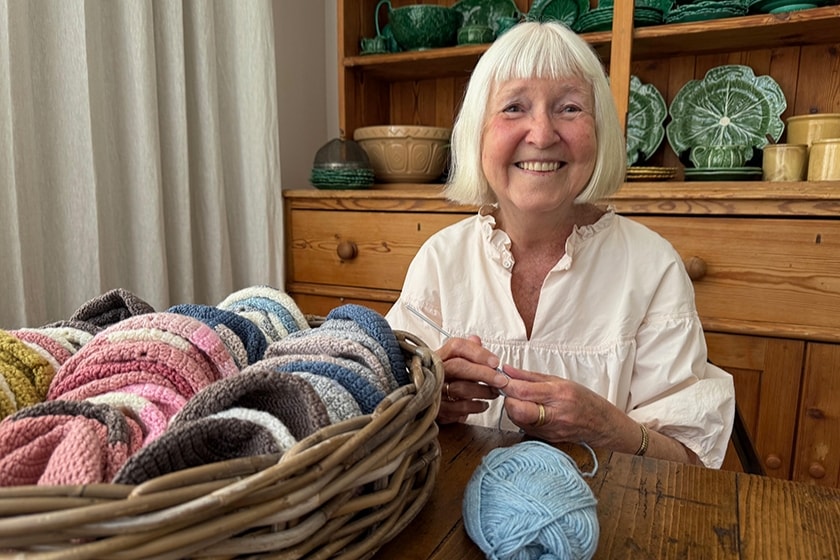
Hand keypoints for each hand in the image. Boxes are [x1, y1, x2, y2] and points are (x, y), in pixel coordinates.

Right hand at [436, 335, 509, 423]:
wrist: (423, 398)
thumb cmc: (443, 378)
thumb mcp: (453, 361)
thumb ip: (467, 350)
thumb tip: (476, 340)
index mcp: (439, 355)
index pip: (457, 346)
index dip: (478, 352)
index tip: (495, 361)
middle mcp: (435, 371)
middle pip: (459, 366)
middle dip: (484, 373)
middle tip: (501, 379)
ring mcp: (434, 389)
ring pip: (461, 388)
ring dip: (482, 391)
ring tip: (494, 392)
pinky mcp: (437, 408)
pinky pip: (459, 408)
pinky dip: (475, 407)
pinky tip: (482, 404)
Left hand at [500, 365, 700, 462]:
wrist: (605, 427)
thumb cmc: (585, 400)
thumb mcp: (560, 381)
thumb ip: (530, 377)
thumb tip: (507, 370)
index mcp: (559, 395)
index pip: (523, 391)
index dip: (506, 384)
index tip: (500, 377)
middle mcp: (555, 415)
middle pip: (516, 409)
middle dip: (507, 399)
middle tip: (508, 390)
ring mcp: (551, 431)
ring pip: (517, 420)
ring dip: (512, 408)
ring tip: (520, 399)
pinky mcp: (547, 440)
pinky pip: (525, 428)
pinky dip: (521, 418)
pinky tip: (528, 410)